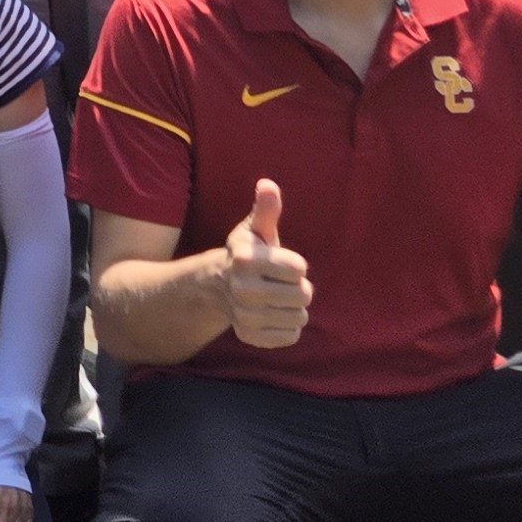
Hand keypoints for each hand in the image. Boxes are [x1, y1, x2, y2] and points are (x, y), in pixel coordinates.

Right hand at [221, 178, 311, 347]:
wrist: (219, 286)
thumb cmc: (248, 253)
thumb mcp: (255, 229)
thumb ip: (266, 209)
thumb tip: (268, 185)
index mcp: (245, 259)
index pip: (299, 269)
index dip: (296, 265)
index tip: (282, 263)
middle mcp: (242, 289)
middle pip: (303, 295)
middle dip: (299, 288)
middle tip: (283, 283)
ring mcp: (245, 316)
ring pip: (299, 317)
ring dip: (294, 308)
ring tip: (278, 299)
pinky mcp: (250, 336)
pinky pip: (290, 337)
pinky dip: (288, 327)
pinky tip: (273, 315)